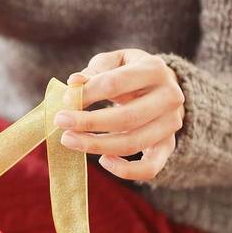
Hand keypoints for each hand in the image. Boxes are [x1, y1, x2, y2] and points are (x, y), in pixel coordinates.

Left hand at [54, 49, 184, 181]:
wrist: (163, 86)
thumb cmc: (130, 72)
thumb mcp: (115, 62)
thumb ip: (95, 71)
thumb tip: (74, 81)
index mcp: (155, 69)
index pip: (115, 83)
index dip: (87, 93)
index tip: (65, 99)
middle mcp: (169, 97)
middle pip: (126, 118)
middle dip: (88, 122)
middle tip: (60, 121)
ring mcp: (171, 124)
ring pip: (132, 144)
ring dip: (96, 146)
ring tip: (69, 140)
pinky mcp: (169, 145)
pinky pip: (149, 168)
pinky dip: (125, 170)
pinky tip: (103, 161)